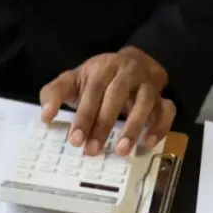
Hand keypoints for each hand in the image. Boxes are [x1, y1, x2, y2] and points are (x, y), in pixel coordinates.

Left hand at [40, 47, 175, 156]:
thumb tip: (45, 116)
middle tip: (92, 151)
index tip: (75, 140)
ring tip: (121, 151)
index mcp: (102, 68)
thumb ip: (54, 94)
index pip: (93, 90)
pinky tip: (147, 143)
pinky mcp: (162, 97)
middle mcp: (127, 73)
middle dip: (103, 125)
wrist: (136, 61)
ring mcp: (147, 85)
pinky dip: (159, 127)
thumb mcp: (73, 80)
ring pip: (144, 103)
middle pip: (116, 95)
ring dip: (133, 127)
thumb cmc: (99, 78)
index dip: (84, 115)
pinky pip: (167, 111)